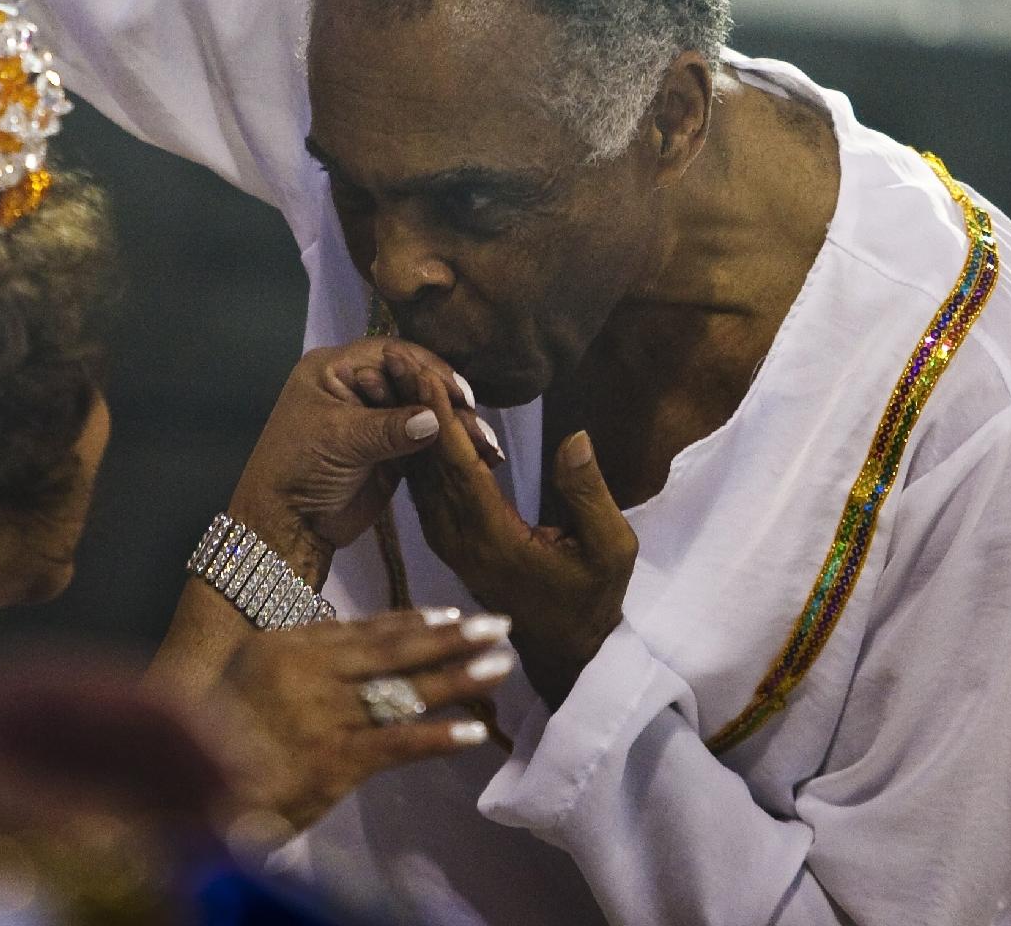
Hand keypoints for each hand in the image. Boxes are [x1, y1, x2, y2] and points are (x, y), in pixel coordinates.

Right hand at [215, 610, 514, 832]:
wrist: (190, 788)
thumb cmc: (211, 735)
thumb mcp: (247, 672)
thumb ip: (294, 654)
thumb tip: (341, 633)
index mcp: (286, 645)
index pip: (363, 629)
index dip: (412, 623)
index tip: (451, 616)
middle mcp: (310, 672)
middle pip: (394, 650)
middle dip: (450, 638)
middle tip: (498, 625)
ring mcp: (325, 715)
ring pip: (404, 691)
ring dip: (458, 679)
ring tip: (501, 666)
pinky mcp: (335, 760)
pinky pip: (397, 745)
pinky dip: (438, 737)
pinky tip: (473, 732)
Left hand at [228, 338, 488, 578]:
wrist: (286, 525)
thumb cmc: (297, 469)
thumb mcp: (339, 440)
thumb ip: (387, 427)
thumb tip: (435, 418)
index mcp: (336, 368)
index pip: (393, 354)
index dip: (427, 369)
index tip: (458, 392)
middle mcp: (359, 387)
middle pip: (414, 381)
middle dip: (447, 400)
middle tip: (474, 420)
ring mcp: (377, 420)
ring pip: (425, 412)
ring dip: (455, 427)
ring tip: (485, 447)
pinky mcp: (392, 451)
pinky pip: (427, 442)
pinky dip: (450, 448)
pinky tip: (477, 456)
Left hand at [400, 370, 637, 707]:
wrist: (565, 649)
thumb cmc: (594, 597)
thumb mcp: (611, 548)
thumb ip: (589, 494)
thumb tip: (575, 438)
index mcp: (495, 537)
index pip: (460, 466)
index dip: (443, 418)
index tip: (428, 374)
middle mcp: (461, 540)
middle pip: (429, 464)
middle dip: (414, 409)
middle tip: (399, 360)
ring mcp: (450, 544)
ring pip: (421, 476)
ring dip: (410, 427)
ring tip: (400, 379)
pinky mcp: (449, 545)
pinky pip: (426, 492)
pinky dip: (418, 452)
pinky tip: (415, 423)